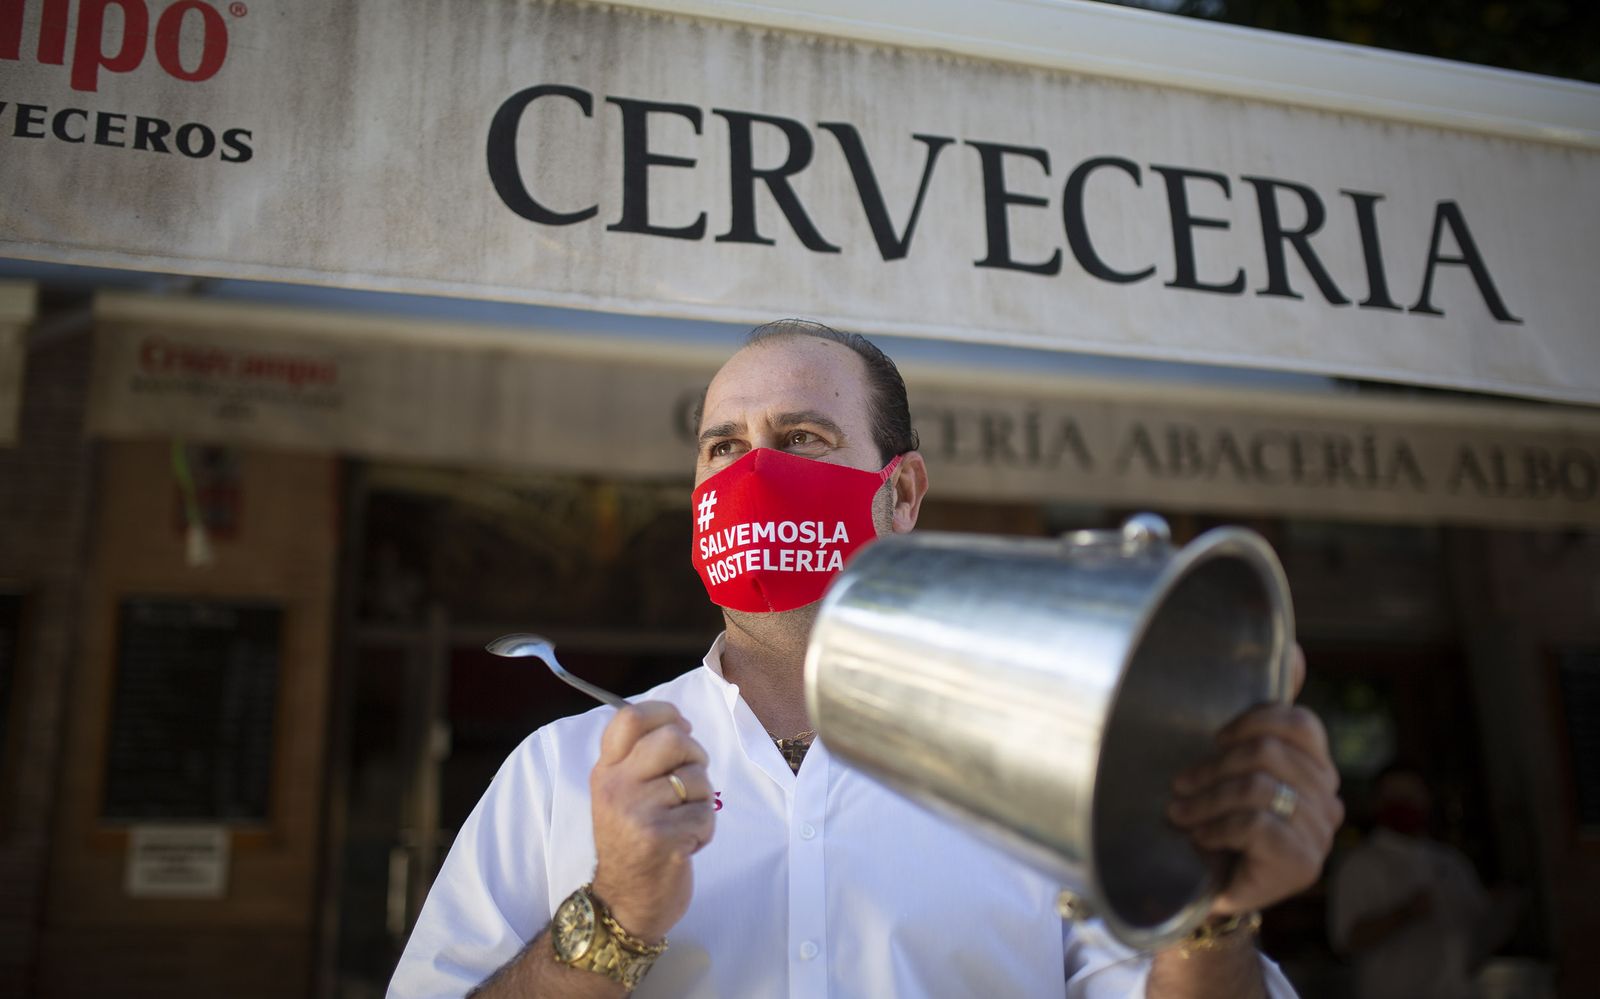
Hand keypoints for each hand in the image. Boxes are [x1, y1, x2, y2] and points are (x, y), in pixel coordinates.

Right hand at [589, 702, 716, 941]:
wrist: (624, 903)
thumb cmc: (632, 843)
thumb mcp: (620, 795)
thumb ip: (638, 758)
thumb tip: (679, 723)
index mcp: (606, 771)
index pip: (629, 717)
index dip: (665, 713)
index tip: (681, 727)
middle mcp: (617, 787)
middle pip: (674, 739)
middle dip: (696, 756)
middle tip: (690, 781)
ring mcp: (638, 813)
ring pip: (697, 779)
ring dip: (702, 800)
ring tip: (682, 820)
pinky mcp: (662, 839)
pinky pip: (705, 814)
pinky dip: (705, 829)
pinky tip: (685, 843)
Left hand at [1166, 645, 1343, 914]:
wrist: (1199, 890)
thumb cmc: (1211, 817)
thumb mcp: (1227, 760)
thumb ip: (1257, 715)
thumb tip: (1296, 649)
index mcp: (1315, 769)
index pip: (1300, 723)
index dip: (1251, 722)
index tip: (1213, 740)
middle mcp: (1327, 800)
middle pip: (1269, 752)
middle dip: (1213, 766)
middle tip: (1181, 785)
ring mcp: (1320, 835)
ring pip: (1258, 787)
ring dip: (1206, 800)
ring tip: (1181, 814)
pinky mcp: (1304, 865)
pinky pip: (1256, 824)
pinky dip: (1217, 828)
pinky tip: (1201, 840)